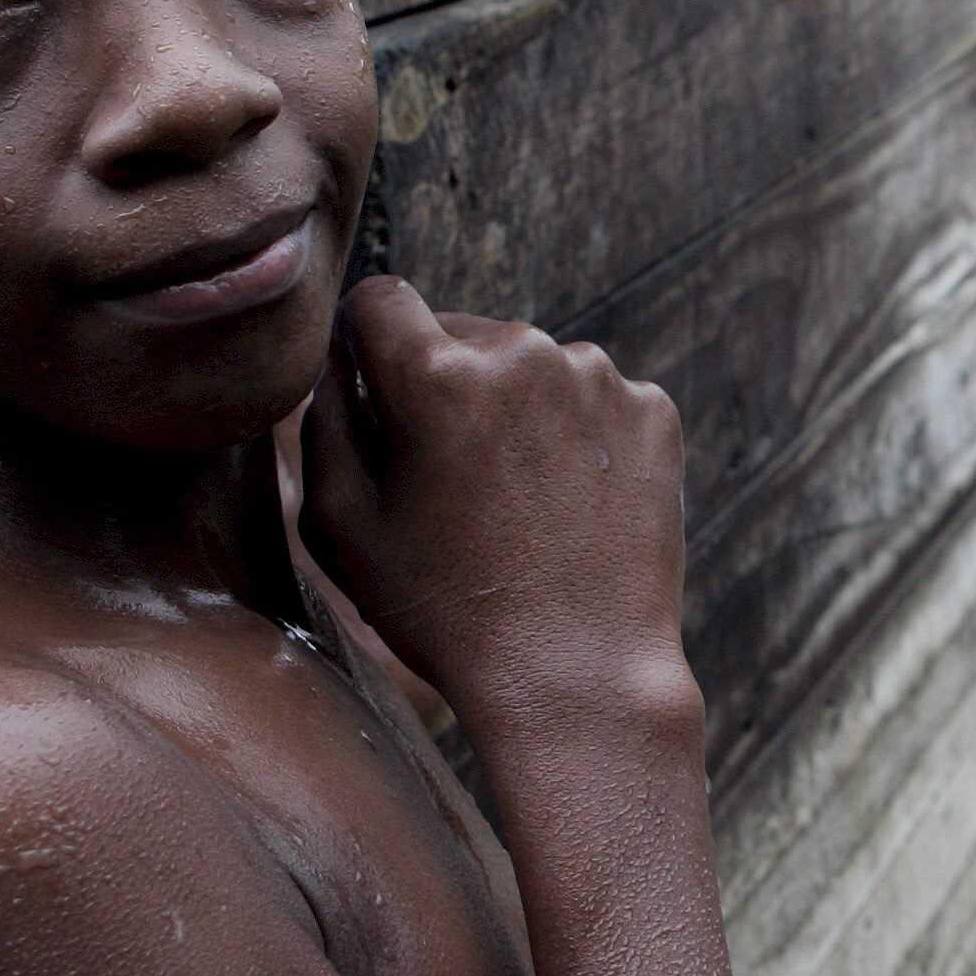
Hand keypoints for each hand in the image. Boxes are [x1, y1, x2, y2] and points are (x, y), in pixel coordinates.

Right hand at [300, 277, 693, 739]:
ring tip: (513, 504)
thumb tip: (338, 366)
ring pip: (531, 367)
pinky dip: (575, 437)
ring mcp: (601, 381)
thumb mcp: (337, 526)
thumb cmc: (443, 612)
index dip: (367, 344)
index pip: (381, 299)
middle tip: (447, 478)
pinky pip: (592, 401)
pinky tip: (566, 508)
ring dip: (513, 409)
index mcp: (437, 374)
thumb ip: (322, 423)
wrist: (579, 676)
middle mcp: (526, 354)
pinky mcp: (654, 414)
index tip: (375, 391)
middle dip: (443, 384)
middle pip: (460, 334)